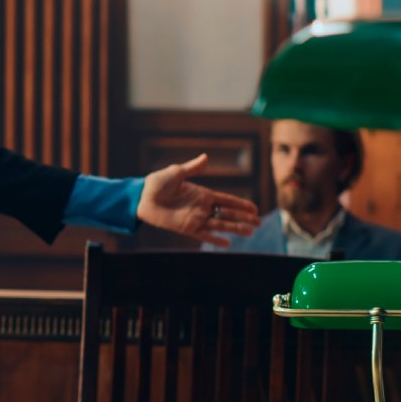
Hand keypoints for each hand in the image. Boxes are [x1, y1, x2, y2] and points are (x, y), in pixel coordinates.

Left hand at [137, 153, 262, 247]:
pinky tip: (227, 244)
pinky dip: (215, 239)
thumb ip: (192, 168)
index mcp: (202, 194)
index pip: (227, 200)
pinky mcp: (187, 228)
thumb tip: (206, 157)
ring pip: (220, 225)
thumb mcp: (176, 172)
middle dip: (244, 218)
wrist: (142, 197)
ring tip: (250, 231)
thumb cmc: (157, 183)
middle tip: (259, 223)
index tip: (255, 209)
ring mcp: (195, 218)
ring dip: (235, 228)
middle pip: (228, 214)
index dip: (241, 204)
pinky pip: (204, 235)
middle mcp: (202, 207)